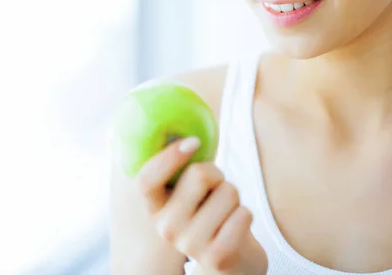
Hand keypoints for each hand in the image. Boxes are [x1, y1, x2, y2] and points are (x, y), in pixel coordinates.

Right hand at [134, 136, 267, 274]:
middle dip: (217, 174)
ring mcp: (190, 245)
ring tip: (227, 213)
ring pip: (228, 192)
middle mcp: (166, 228)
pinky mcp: (217, 257)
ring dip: (235, 197)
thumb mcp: (192, 192)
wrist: (231, 261)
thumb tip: (187, 131)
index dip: (168, 157)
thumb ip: (186, 168)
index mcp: (155, 208)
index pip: (146, 180)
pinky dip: (246, 215)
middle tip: (216, 189)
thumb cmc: (212, 213)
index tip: (192, 142)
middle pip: (199, 174)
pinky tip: (236, 228)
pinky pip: (243, 213)